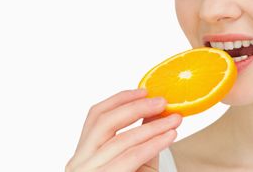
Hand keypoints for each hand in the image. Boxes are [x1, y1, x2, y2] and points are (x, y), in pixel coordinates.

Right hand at [65, 89, 181, 171]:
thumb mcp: (135, 160)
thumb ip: (141, 135)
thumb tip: (156, 108)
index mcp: (83, 153)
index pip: (95, 115)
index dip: (120, 98)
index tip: (145, 90)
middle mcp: (79, 163)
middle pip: (104, 122)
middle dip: (136, 107)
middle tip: (163, 102)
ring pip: (119, 140)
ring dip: (151, 126)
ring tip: (174, 120)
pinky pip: (128, 158)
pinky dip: (151, 144)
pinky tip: (168, 137)